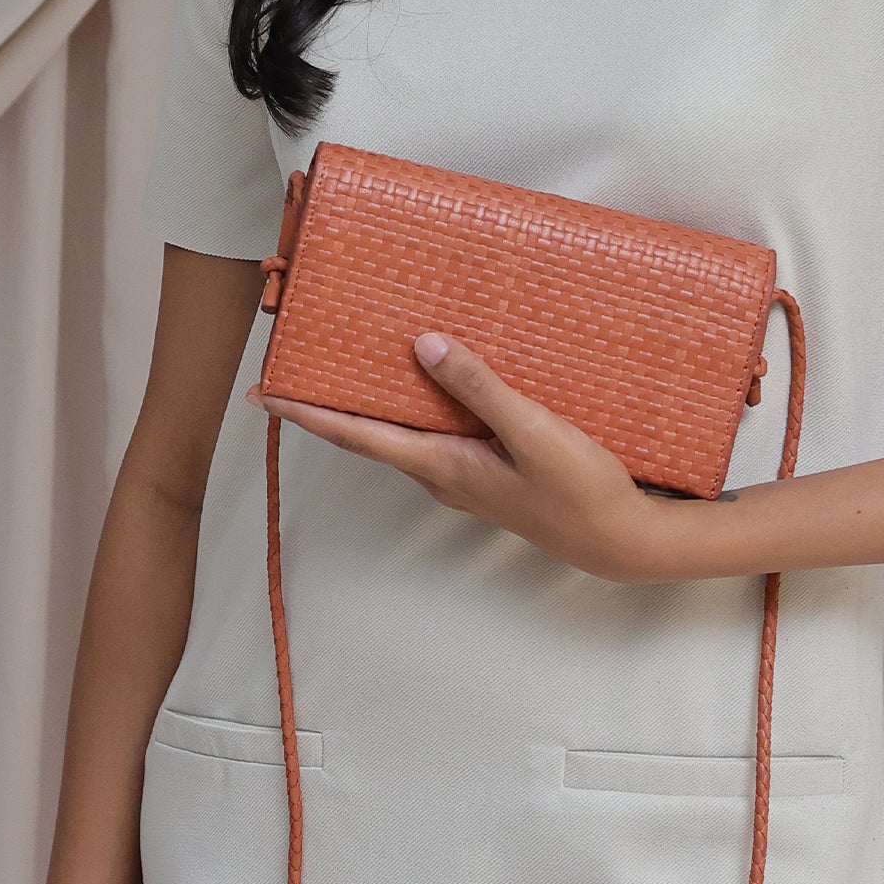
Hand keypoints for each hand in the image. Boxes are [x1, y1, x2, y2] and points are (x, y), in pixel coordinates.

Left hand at [248, 330, 671, 582]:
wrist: (621, 538)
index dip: (308, 413)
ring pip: (408, 430)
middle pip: (373, 431)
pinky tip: (441, 380)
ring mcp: (467, 475)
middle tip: (305, 361)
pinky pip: (443, 431)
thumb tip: (422, 345)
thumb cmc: (579, 490)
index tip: (262, 395)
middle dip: (335, 400)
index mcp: (442, 465)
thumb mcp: (530, 432)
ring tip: (363, 359)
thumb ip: (477, 388)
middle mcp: (443, 473)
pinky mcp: (493, 470)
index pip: (357, 434)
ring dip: (382, 400)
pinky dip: (427, 404)